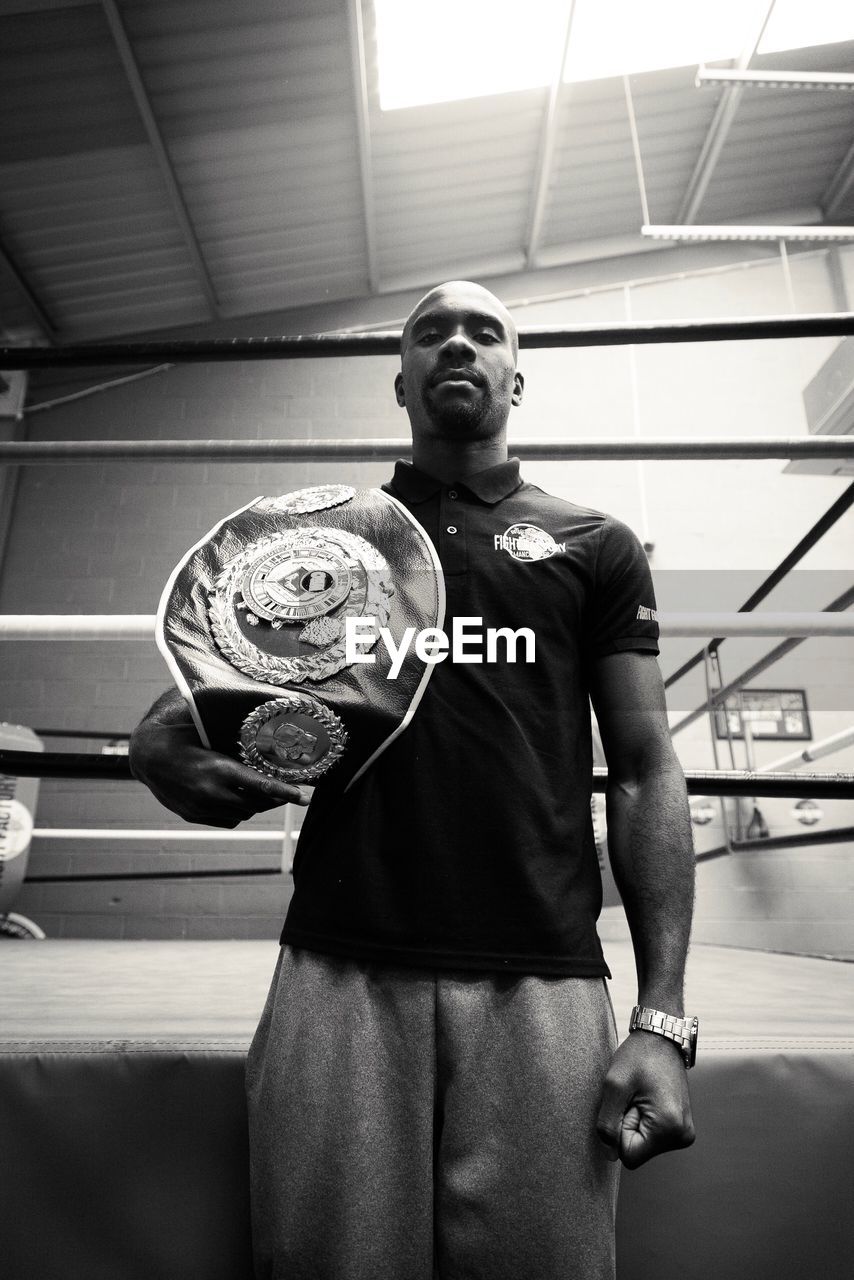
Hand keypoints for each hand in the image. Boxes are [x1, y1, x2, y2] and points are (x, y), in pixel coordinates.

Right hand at [128, 717, 309, 826]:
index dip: (286, 792)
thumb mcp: (209, 729)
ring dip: (257, 804)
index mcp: (219, 769)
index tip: (305, 797)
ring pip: (243, 813)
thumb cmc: (181, 734)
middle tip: (291, 792)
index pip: (261, 784)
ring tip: (266, 793)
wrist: (147, 756)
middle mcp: (212, 792)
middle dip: (276, 798)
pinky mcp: (194, 815)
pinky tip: (240, 800)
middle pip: (257, 803)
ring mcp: (202, 807)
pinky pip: (227, 821)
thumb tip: (267, 713)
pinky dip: (238, 812)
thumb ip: (235, 730)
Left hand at [596, 1032, 694, 1169]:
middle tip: (635, 1096)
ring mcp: (684, 1132)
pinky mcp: (680, 1126)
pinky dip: (643, 1119)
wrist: (661, 1037)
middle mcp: (682, 1136)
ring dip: (634, 1121)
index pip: (628, 1156)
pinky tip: (647, 1097)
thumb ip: (607, 1124)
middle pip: (637, 1151)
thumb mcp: (614, 1086)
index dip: (619, 1130)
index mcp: (670, 1128)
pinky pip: (651, 1135)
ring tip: (641, 1095)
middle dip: (628, 1125)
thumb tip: (610, 1156)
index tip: (628, 1103)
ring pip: (643, 1143)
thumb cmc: (638, 1056)